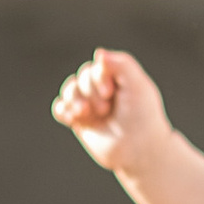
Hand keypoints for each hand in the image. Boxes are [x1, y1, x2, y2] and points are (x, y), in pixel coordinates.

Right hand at [53, 46, 174, 175]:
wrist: (139, 151)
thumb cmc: (143, 117)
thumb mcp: (138, 85)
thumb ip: (121, 64)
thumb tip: (98, 53)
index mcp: (117, 77)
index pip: (97, 66)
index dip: (98, 77)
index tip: (110, 92)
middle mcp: (103, 89)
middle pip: (81, 78)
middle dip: (90, 92)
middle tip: (105, 109)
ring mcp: (90, 105)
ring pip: (69, 90)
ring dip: (73, 99)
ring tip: (83, 112)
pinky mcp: (80, 122)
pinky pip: (60, 109)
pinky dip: (62, 109)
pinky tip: (71, 116)